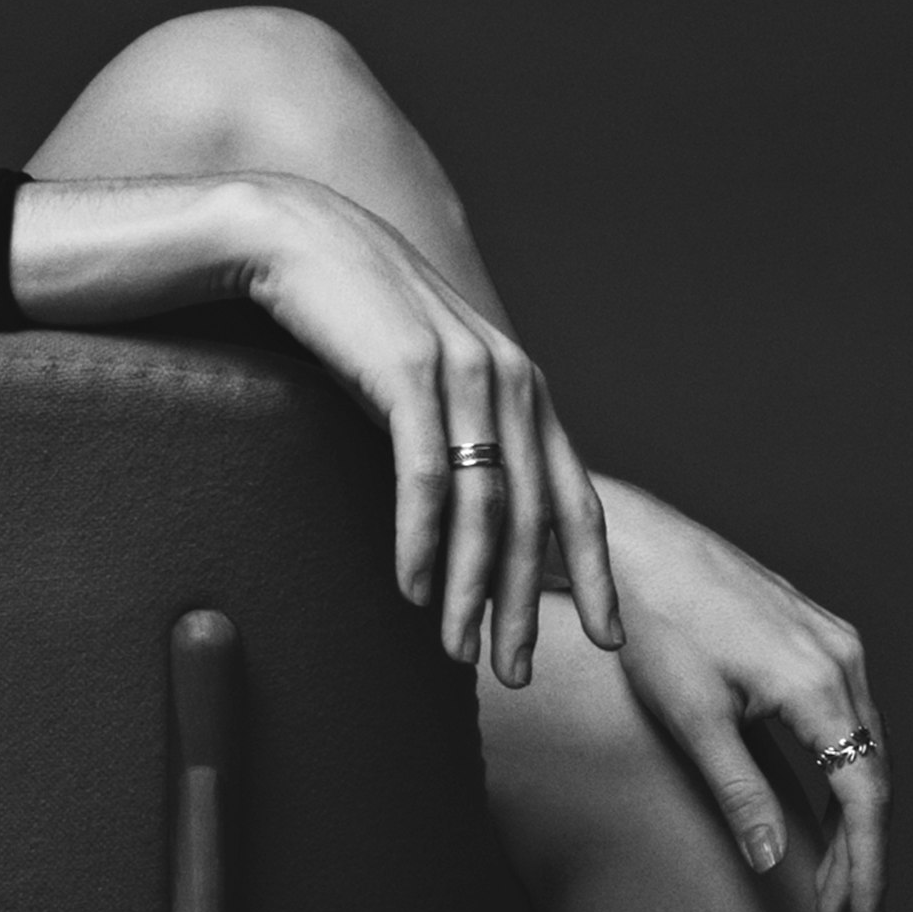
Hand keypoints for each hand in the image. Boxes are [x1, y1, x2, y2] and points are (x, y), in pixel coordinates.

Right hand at [235, 175, 624, 686]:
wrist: (304, 241)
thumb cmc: (364, 318)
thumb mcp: (436, 373)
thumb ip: (470, 426)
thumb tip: (484, 509)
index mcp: (525, 387)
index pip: (576, 495)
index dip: (596, 573)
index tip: (608, 639)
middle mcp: (510, 378)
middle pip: (536, 515)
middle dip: (527, 604)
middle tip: (512, 671)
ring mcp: (464, 371)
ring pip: (486, 506)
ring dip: (474, 589)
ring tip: (459, 653)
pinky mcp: (409, 371)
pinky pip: (426, 477)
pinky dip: (423, 542)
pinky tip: (412, 590)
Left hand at [593, 474, 889, 911]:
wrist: (634, 545)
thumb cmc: (655, 623)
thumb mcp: (692, 717)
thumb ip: (740, 791)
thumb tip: (772, 859)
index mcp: (816, 680)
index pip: (865, 792)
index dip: (865, 864)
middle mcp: (838, 653)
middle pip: (872, 767)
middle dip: (859, 844)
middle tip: (837, 906)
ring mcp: (828, 633)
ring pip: (863, 736)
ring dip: (852, 803)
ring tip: (831, 863)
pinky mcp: (811, 623)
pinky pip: (847, 703)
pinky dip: (842, 756)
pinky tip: (824, 785)